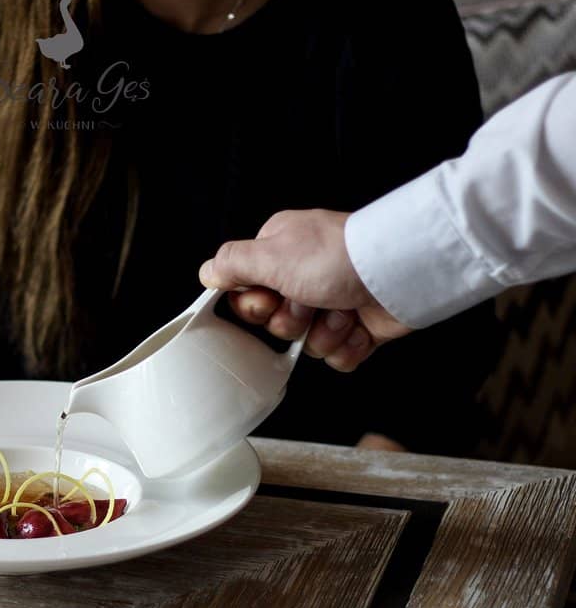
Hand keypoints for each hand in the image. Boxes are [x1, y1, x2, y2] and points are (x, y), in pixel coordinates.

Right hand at [199, 209, 411, 371]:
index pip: (247, 292)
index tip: (269, 298)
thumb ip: (232, 264)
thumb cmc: (339, 256)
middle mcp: (305, 275)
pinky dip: (348, 346)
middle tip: (308, 302)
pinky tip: (358, 325)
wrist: (399, 272)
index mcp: (279, 252)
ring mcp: (334, 301)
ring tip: (341, 310)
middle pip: (276, 322)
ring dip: (323, 333)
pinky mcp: (359, 326)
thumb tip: (208, 272)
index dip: (255, 306)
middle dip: (292, 321)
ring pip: (307, 343)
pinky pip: (338, 355)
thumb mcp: (270, 254)